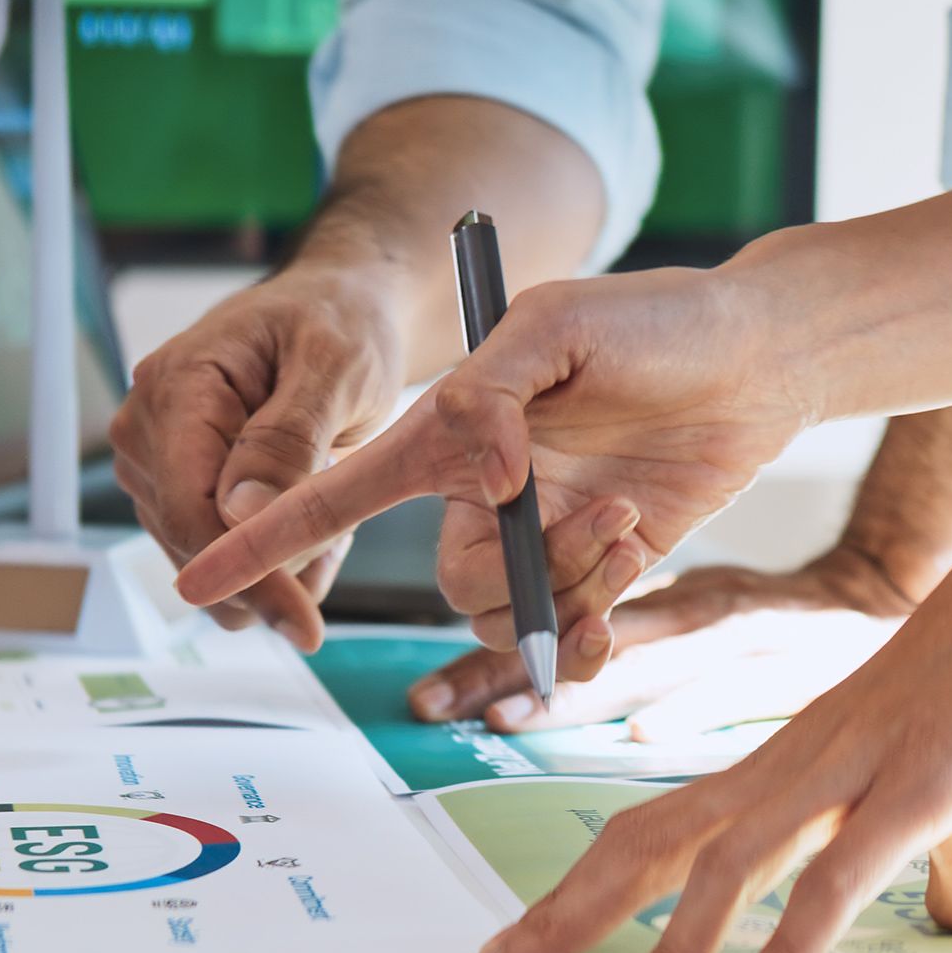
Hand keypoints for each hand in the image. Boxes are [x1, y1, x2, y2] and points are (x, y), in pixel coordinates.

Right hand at [110, 267, 406, 651]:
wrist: (333, 312)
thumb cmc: (337, 323)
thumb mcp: (336, 367)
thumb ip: (288, 437)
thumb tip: (240, 513)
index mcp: (176, 387)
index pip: (189, 509)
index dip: (244, 574)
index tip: (304, 626)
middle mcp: (145, 429)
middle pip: (192, 546)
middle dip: (275, 568)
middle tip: (345, 537)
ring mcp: (151, 464)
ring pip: (206, 564)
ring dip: (279, 561)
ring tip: (332, 509)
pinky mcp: (170, 491)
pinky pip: (216, 556)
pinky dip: (272, 557)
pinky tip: (309, 518)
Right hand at [176, 267, 814, 679]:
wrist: (756, 353)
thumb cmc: (652, 317)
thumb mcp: (556, 325)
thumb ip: (492, 394)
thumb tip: (482, 479)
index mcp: (442, 435)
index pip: (331, 495)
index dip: (260, 541)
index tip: (195, 582)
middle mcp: (475, 493)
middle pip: (449, 581)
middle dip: (523, 575)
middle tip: (601, 515)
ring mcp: (532, 535)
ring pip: (507, 613)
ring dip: (576, 584)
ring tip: (634, 516)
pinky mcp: (590, 565)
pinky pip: (561, 635)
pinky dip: (593, 630)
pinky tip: (632, 582)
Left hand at [456, 543, 951, 952]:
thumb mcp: (904, 796)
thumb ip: (901, 858)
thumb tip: (944, 915)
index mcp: (757, 780)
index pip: (636, 841)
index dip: (566, 897)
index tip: (506, 951)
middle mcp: (773, 776)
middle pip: (640, 849)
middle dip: (559, 917)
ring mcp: (838, 779)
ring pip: (721, 867)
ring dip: (661, 945)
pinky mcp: (912, 790)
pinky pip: (834, 876)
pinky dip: (789, 942)